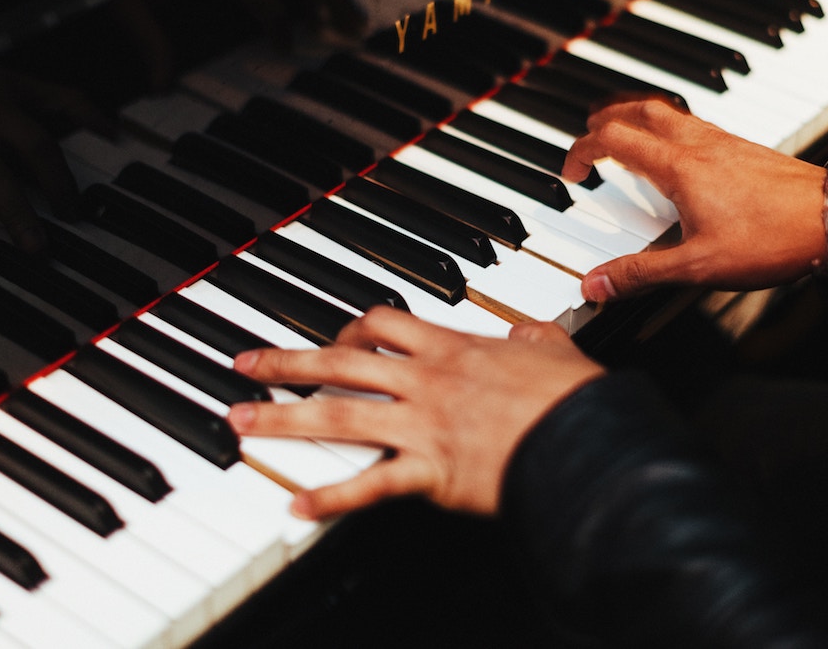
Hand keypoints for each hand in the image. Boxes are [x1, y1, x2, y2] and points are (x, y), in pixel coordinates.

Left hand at [228, 307, 602, 519]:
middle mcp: (426, 381)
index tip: (331, 338)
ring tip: (240, 422)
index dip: (347, 328)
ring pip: (336, 415)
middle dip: (285, 362)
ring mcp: (422, 426)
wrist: (586, 439)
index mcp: (452, 348)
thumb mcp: (554, 347)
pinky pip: (369, 485)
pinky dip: (330, 498)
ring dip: (281, 418)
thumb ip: (532, 335)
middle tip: (245, 364)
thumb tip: (527, 331)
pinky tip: (297, 506)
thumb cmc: (572, 397)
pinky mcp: (430, 472)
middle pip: (339, 362)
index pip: (382, 322)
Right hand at [561, 98, 827, 297]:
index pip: (614, 139)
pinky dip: (669, 127)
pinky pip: (694, 123)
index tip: (572, 170)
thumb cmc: (772, 239)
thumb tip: (595, 285)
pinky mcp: (743, 148)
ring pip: (668, 111)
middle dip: (605, 116)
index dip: (582, 150)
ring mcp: (723, 142)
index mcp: (678, 167)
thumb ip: (641, 274)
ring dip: (637, 116)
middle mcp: (698, 145)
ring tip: (625, 133)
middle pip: (638, 108)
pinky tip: (678, 154)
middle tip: (588, 132)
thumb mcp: (696, 266)